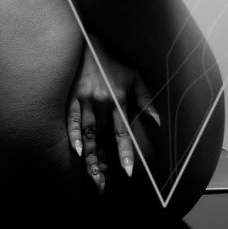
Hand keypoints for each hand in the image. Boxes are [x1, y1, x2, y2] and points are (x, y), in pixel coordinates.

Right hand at [67, 36, 159, 192]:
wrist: (89, 41)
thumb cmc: (114, 61)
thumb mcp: (135, 76)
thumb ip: (146, 98)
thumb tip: (156, 121)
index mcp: (118, 99)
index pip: (122, 132)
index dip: (125, 153)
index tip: (128, 172)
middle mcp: (102, 102)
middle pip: (104, 139)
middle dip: (103, 163)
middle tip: (102, 187)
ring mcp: (85, 100)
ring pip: (88, 134)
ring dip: (90, 158)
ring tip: (92, 179)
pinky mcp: (71, 97)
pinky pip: (71, 120)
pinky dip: (74, 136)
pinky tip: (76, 153)